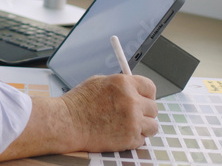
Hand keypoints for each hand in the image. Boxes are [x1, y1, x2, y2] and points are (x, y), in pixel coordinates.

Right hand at [0, 74, 157, 161]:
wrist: (67, 123)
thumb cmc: (78, 103)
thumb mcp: (98, 82)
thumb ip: (120, 84)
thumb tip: (134, 87)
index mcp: (124, 83)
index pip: (150, 87)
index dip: (147, 94)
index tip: (143, 99)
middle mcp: (131, 101)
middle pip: (154, 108)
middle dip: (144, 111)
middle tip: (132, 114)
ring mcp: (133, 121)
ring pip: (153, 125)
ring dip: (143, 126)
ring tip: (126, 125)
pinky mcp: (130, 138)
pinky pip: (142, 139)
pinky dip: (133, 138)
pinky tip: (119, 133)